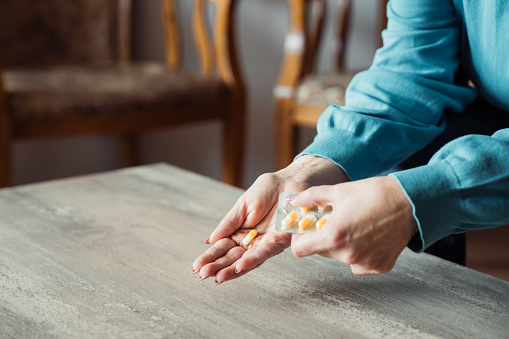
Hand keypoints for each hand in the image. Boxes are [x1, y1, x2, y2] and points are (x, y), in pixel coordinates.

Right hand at [192, 155, 347, 282]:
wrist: (290, 182)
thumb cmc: (268, 190)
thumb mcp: (243, 205)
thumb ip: (228, 223)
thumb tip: (209, 240)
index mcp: (240, 232)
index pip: (222, 248)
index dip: (210, 257)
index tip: (196, 266)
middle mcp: (252, 241)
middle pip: (232, 257)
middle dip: (217, 266)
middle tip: (202, 275)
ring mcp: (266, 243)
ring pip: (247, 260)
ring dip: (232, 269)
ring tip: (217, 276)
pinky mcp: (280, 242)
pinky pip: (265, 253)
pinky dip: (252, 260)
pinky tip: (240, 266)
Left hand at [290, 176, 417, 274]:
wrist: (410, 201)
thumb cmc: (374, 194)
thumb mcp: (339, 190)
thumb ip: (312, 197)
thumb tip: (294, 200)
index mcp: (333, 236)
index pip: (300, 250)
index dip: (300, 239)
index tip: (307, 229)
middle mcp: (347, 255)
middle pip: (321, 252)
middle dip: (323, 237)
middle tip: (335, 221)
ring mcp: (364, 263)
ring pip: (341, 257)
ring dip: (342, 245)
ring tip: (356, 225)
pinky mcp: (379, 267)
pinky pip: (360, 263)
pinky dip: (361, 252)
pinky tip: (370, 236)